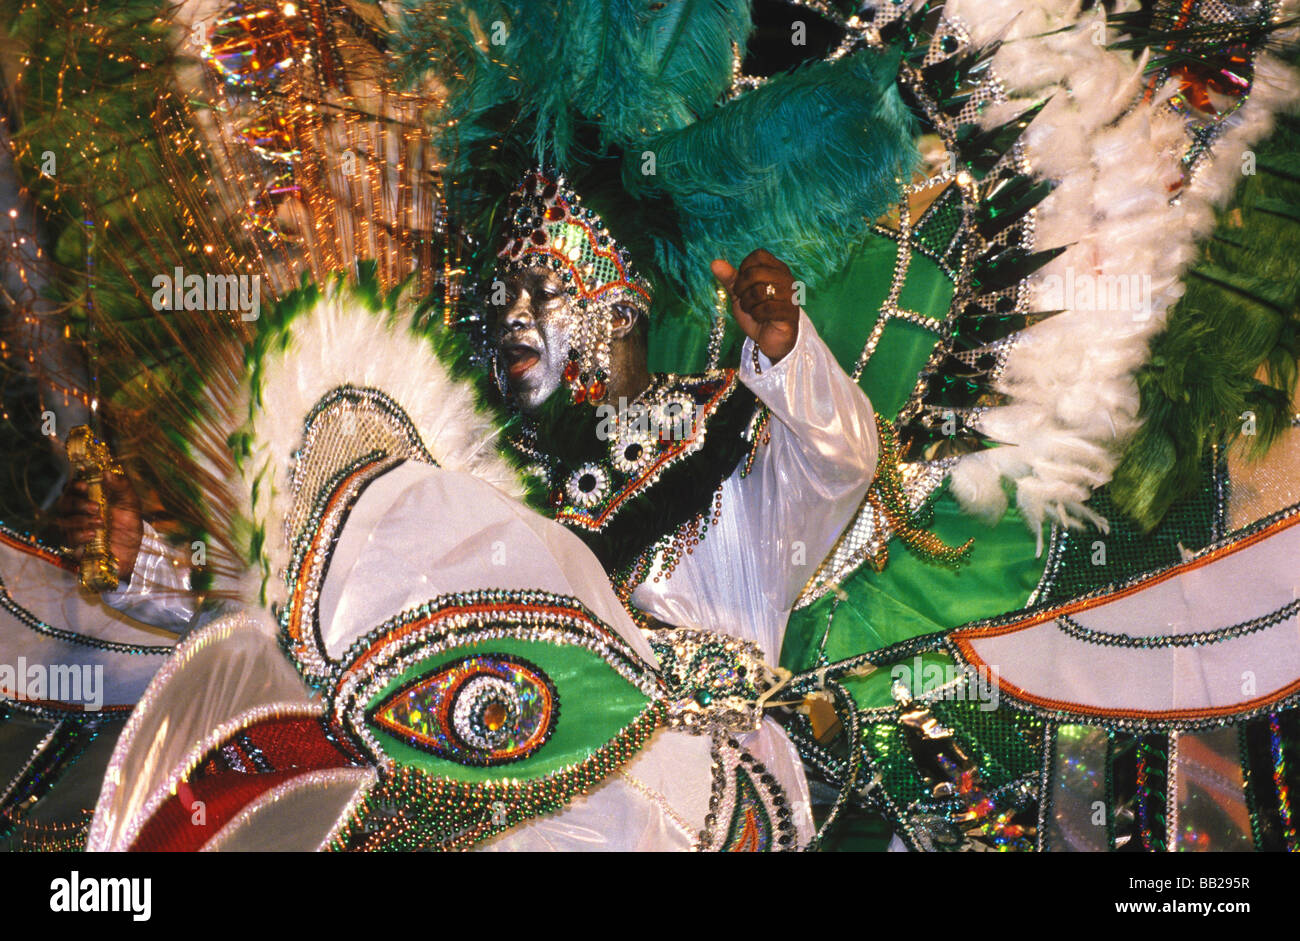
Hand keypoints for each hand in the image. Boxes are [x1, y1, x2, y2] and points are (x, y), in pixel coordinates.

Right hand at [54, 471, 143, 581]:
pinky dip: (79, 535)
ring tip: (100, 522)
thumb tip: (107, 473)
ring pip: (63, 520)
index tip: (84, 486)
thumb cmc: (129, 523)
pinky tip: (93, 535)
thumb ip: (121, 487)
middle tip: (96, 508)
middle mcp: (78, 511)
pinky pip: (67, 538)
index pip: (72, 487)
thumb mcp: (131, 503)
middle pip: (63, 502)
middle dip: (78, 504)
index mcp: (89, 497)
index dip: (74, 485)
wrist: (134, 550)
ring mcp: (75, 528)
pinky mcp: (75, 545)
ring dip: (81, 520)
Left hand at [711, 249, 800, 363]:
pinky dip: (757, 315)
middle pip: (755, 272)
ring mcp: (790, 295)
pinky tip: (759, 318)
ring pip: (759, 291)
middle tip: (743, 300)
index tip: (742, 283)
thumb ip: (730, 278)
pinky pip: (766, 309)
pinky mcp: (789, 312)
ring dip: (748, 304)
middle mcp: (786, 278)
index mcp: (776, 268)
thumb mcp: (740, 294)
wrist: (770, 339)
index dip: (743, 268)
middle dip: (741, 288)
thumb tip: (714, 263)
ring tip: (752, 310)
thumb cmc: (757, 313)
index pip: (758, 255)